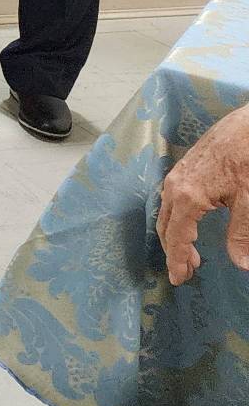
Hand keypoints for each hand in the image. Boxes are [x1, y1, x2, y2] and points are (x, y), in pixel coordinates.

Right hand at [157, 104, 248, 285]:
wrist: (244, 125)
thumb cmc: (246, 160)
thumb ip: (241, 233)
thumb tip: (241, 265)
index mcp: (187, 197)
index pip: (177, 237)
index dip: (177, 261)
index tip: (178, 280)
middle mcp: (174, 187)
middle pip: (165, 226)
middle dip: (173, 252)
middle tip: (186, 272)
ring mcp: (175, 176)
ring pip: (165, 213)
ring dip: (174, 236)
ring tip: (191, 255)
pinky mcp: (182, 170)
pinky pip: (169, 201)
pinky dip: (175, 220)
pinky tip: (189, 225)